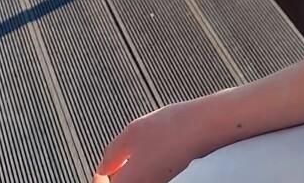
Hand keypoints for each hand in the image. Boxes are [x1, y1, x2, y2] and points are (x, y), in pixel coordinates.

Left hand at [93, 100, 211, 181]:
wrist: (205, 125)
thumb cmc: (172, 128)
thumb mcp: (131, 133)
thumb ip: (110, 155)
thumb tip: (103, 168)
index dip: (99, 178)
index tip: (101, 168)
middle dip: (114, 175)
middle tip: (115, 159)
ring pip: (134, 181)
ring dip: (129, 171)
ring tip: (135, 150)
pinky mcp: (168, 178)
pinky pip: (147, 178)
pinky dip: (144, 167)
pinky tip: (151, 149)